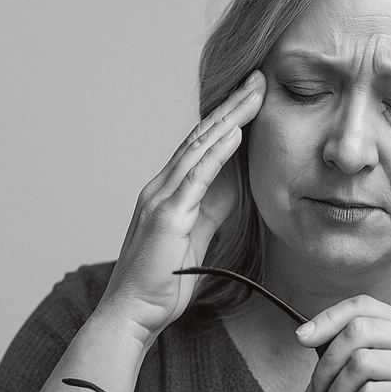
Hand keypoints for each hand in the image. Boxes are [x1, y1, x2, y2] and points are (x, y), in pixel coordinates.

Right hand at [96, 70, 264, 343]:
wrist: (131, 313)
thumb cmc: (161, 284)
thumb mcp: (197, 240)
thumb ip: (212, 210)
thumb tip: (234, 185)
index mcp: (167, 191)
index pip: (201, 145)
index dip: (227, 118)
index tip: (253, 95)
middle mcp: (161, 186)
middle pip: (201, 136)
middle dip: (232, 106)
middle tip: (259, 78)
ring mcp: (161, 198)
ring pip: (199, 147)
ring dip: (229, 118)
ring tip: (254, 94)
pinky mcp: (166, 215)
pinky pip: (196, 177)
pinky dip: (217, 152)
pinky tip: (236, 133)